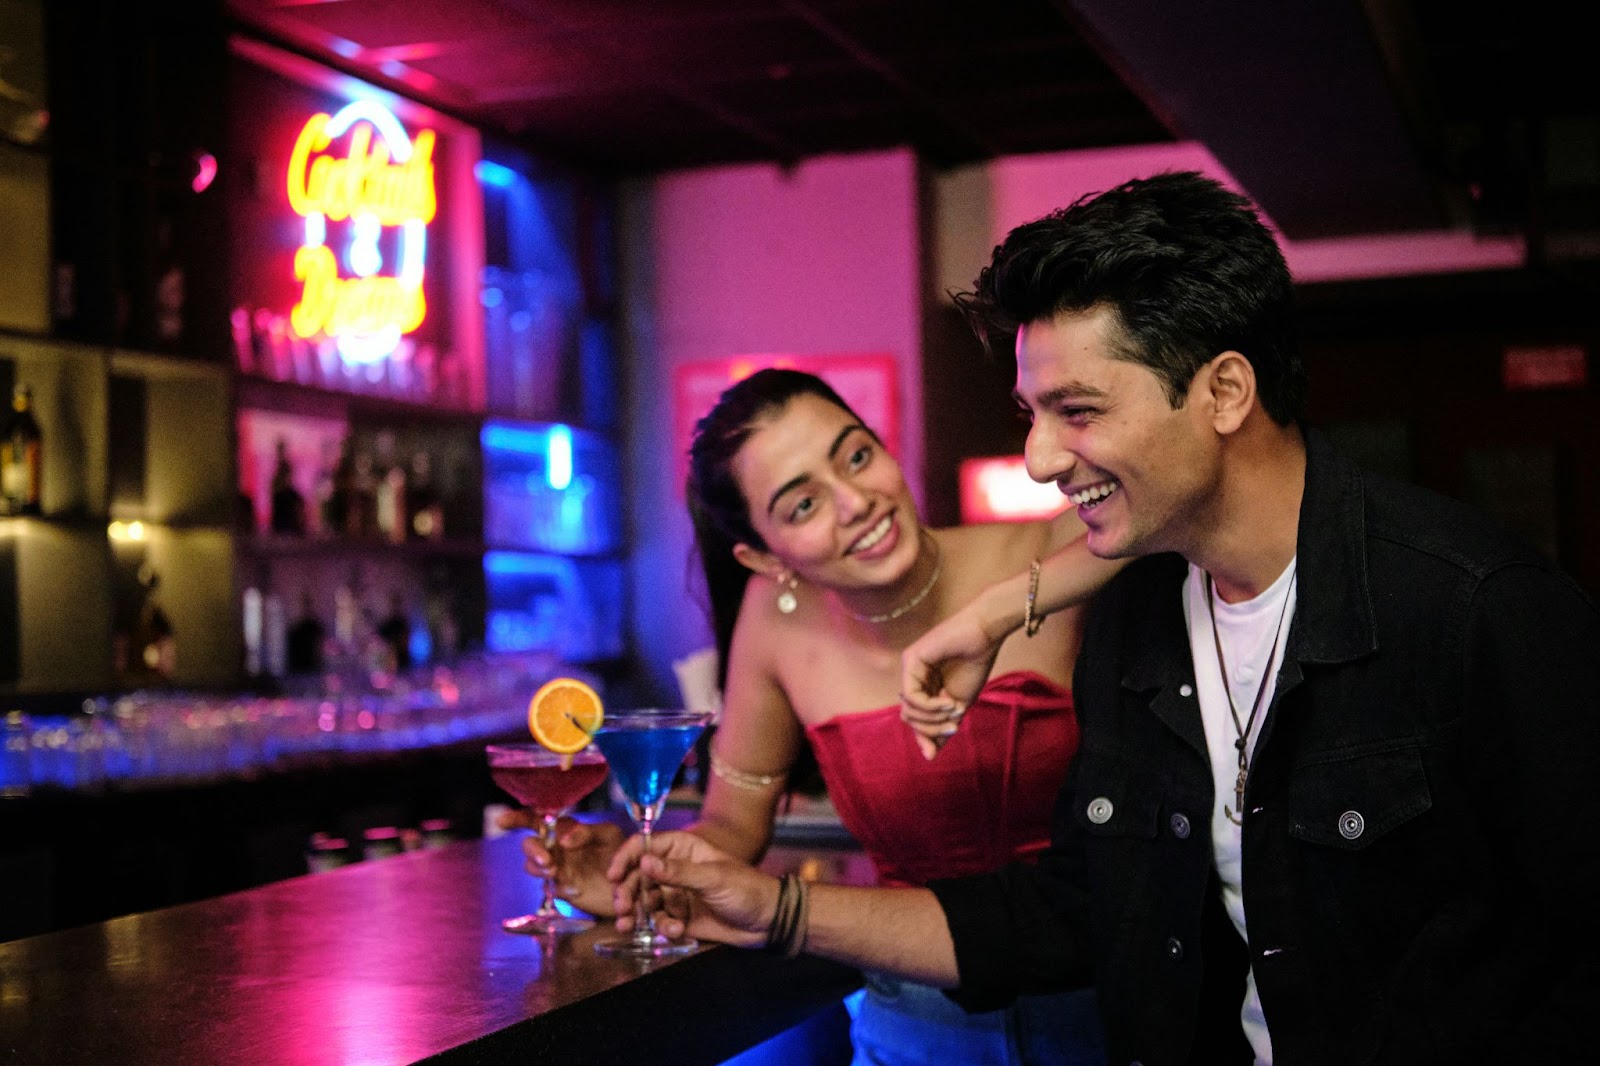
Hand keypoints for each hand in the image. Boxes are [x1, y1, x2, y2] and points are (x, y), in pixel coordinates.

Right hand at [495, 809, 624, 917]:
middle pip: (530, 843)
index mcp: (566, 829)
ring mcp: (558, 868)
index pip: (537, 819)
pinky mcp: (562, 889)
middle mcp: (557, 847)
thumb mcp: (608, 835)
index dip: (518, 818)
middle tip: (546, 858)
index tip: (503, 821)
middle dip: (532, 848)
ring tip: (554, 869)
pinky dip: (552, 884)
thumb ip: (587, 832)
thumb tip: (563, 838)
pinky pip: (546, 886)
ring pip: (532, 865)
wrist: (633, 884)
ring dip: (537, 866)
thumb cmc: (620, 852)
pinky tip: (569, 886)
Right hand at [610, 829, 777, 948]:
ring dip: (636, 913)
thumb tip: (644, 861)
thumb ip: (678, 871)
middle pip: (638, 876)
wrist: (767, 922)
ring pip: (644, 901)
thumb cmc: (747, 889)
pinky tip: (674, 931)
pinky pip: (659, 920)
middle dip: (626, 892)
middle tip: (621, 909)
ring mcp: (677, 893)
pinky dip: (661, 927)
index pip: (645, 846)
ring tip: (630, 926)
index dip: (625, 858)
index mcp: (683, 849)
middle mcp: (676, 869)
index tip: (612, 875)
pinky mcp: (680, 916)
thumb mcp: (713, 878)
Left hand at [899, 603, 1001, 759]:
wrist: (985, 635)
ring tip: (955, 709)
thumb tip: (929, 757)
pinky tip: (949, 702)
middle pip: (909, 718)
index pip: (914, 720)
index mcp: (923, 687)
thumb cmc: (975, 664)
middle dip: (931, 728)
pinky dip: (930, 706)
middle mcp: (911, 678)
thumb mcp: (958, 705)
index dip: (926, 736)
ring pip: (908, 710)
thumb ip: (943, 728)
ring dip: (933, 717)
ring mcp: (908, 668)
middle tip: (954, 725)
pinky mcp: (910, 661)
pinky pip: (912, 697)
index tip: (945, 741)